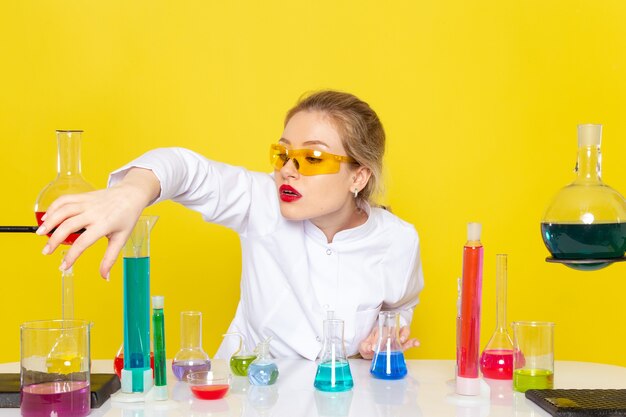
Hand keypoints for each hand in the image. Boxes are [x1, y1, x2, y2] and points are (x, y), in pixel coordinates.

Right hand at [38, 168, 159, 278]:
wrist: (131, 194)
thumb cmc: (127, 217)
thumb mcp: (121, 238)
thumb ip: (110, 258)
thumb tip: (105, 277)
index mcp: (104, 225)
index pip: (83, 242)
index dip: (71, 256)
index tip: (63, 266)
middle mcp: (94, 213)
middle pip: (68, 226)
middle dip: (54, 240)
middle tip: (46, 252)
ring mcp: (87, 202)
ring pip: (63, 210)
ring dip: (49, 222)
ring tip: (40, 233)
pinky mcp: (83, 196)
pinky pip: (64, 200)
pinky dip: (53, 208)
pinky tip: (46, 218)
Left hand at [358, 325, 419, 359]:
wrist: (373, 353)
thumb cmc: (369, 347)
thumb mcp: (364, 347)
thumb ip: (365, 347)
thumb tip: (369, 347)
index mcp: (378, 330)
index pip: (379, 331)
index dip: (376, 339)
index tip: (374, 347)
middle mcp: (389, 332)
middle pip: (393, 329)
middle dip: (392, 334)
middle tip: (390, 341)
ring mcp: (397, 337)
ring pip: (403, 331)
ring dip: (404, 334)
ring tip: (403, 340)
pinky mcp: (403, 344)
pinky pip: (410, 341)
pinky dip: (414, 341)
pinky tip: (417, 343)